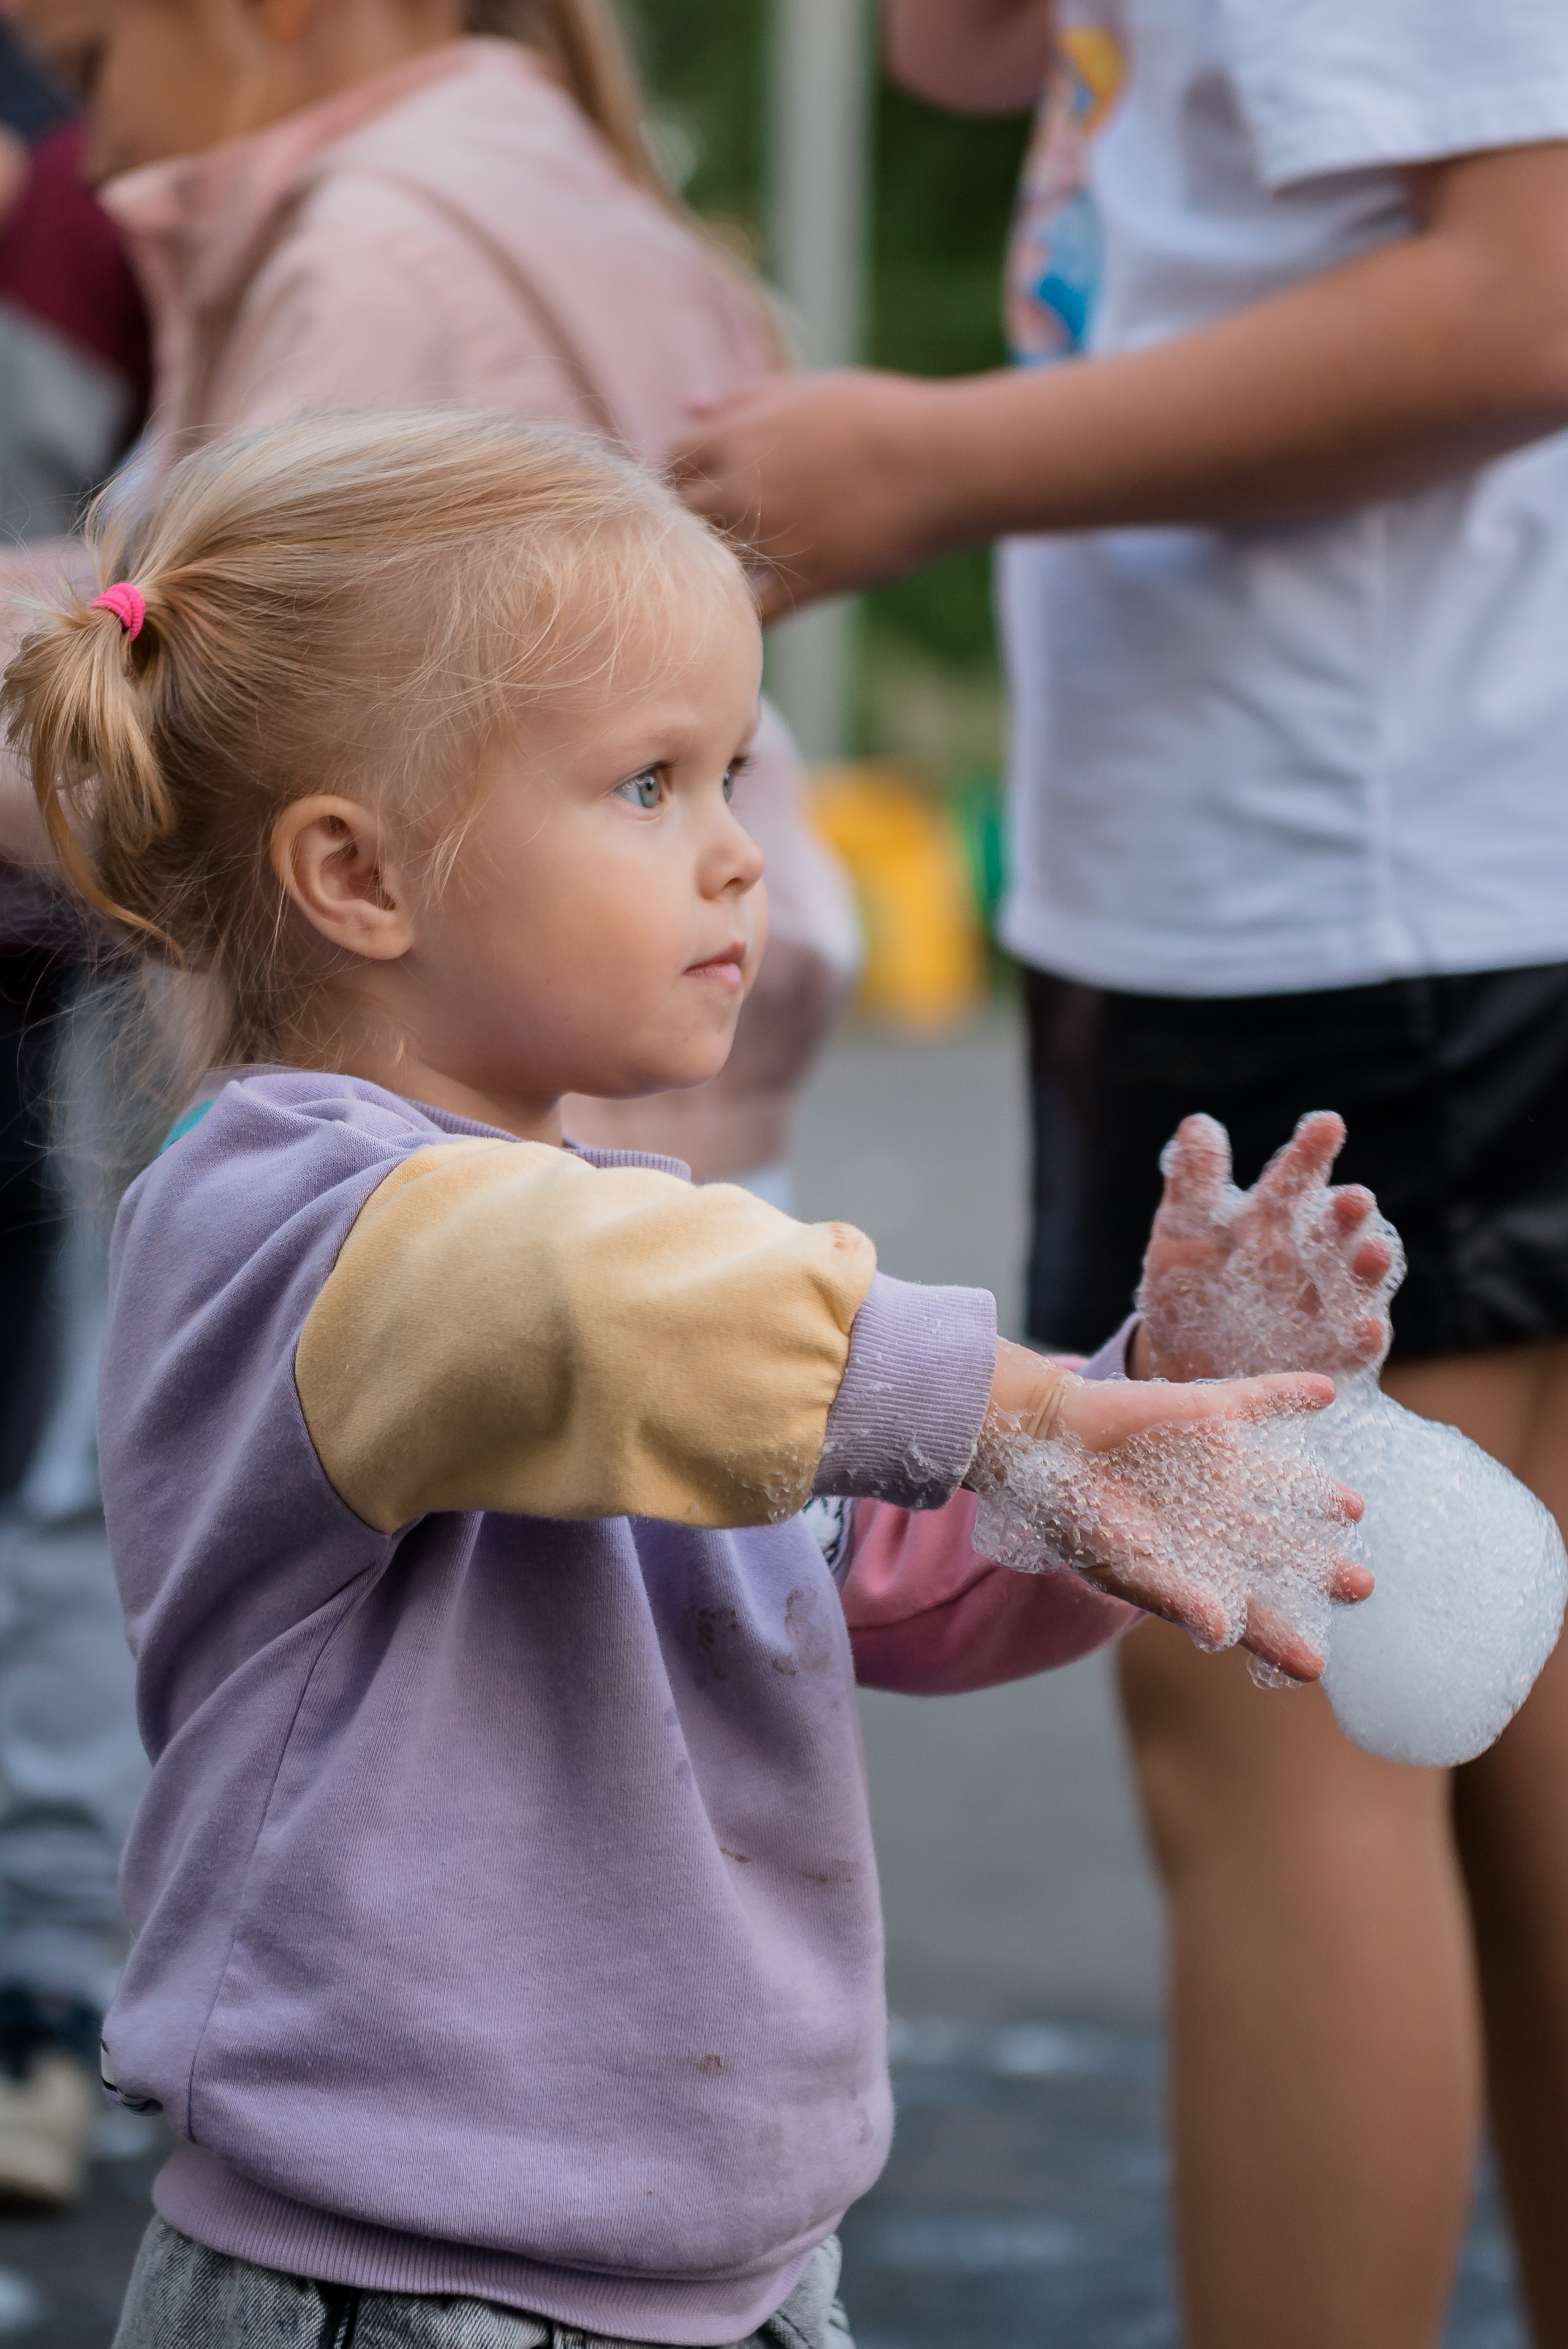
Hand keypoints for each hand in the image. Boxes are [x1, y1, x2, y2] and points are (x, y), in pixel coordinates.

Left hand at [670, 372, 954, 620]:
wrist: (942, 462)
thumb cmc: (880, 415)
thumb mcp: (807, 391)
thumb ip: (744, 399)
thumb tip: (691, 404)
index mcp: (736, 437)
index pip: (671, 463)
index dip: (680, 478)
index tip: (701, 489)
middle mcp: (740, 489)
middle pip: (676, 517)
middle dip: (686, 526)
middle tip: (713, 534)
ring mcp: (769, 538)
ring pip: (706, 567)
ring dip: (710, 573)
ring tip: (725, 576)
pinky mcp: (804, 581)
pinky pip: (753, 614)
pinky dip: (743, 620)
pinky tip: (748, 619)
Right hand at [977, 1341, 1368, 1682]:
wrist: (1040, 1439)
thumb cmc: (1070, 1511)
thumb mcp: (1116, 1562)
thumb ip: (1171, 1593)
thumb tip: (1222, 1629)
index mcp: (1188, 1561)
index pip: (1244, 1606)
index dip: (1279, 1637)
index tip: (1315, 1668)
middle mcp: (1209, 1516)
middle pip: (1276, 1549)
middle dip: (1318, 1569)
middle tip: (1362, 1587)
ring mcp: (1212, 1464)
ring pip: (1278, 1483)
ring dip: (1314, 1493)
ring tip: (1353, 1508)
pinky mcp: (1206, 1414)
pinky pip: (1258, 1401)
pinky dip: (1291, 1395)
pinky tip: (1327, 1392)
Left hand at [1136, 1112, 1402, 1382]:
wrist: (1183, 1360)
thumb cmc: (1192, 1284)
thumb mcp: (1183, 1232)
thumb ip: (1193, 1181)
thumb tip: (1198, 1123)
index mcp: (1276, 1216)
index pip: (1298, 1175)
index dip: (1312, 1150)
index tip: (1327, 1124)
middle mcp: (1312, 1254)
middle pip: (1340, 1225)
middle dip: (1349, 1212)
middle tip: (1354, 1198)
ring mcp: (1327, 1304)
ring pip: (1360, 1280)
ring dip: (1371, 1266)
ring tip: (1375, 1252)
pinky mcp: (1331, 1354)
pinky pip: (1354, 1347)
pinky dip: (1364, 1338)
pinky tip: (1366, 1330)